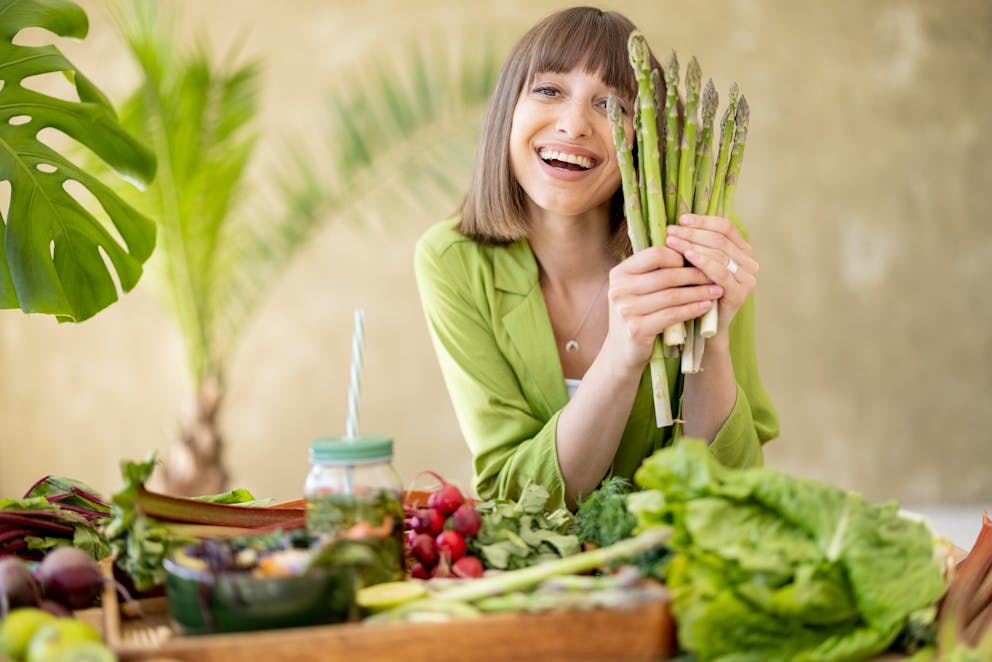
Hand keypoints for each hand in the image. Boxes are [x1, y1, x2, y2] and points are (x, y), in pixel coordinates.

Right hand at [605, 244, 721, 369]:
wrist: (623, 351)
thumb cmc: (637, 314)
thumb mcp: (637, 289)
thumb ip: (653, 271)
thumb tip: (689, 247)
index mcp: (619, 273)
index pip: (654, 254)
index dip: (678, 255)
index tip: (696, 261)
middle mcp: (619, 289)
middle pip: (666, 275)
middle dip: (695, 275)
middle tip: (714, 276)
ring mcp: (626, 310)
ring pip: (672, 295)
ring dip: (698, 292)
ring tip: (716, 291)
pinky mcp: (637, 329)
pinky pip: (672, 315)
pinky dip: (692, 309)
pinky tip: (705, 306)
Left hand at [664, 214, 757, 335]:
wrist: (705, 327)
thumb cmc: (698, 291)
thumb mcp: (699, 263)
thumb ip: (697, 244)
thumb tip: (678, 222)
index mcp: (743, 250)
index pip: (725, 227)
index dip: (703, 221)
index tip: (681, 219)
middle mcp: (750, 262)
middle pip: (720, 239)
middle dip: (693, 232)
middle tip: (671, 231)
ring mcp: (748, 278)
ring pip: (719, 253)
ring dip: (693, 244)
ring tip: (672, 241)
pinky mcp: (740, 293)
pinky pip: (720, 272)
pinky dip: (703, 261)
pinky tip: (687, 256)